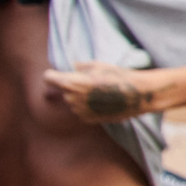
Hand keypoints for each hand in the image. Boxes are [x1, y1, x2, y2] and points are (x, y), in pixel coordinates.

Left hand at [44, 61, 164, 123]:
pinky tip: (104, 101)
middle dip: (72, 86)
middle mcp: (71, 99)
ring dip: (81, 97)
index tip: (59, 74)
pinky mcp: (88, 119)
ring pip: (73, 101)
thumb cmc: (118, 76)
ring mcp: (79, 111)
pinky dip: (89, 106)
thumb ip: (80, 67)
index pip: (48, 78)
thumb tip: (72, 68)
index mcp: (70, 83)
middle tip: (91, 82)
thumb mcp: (98, 65)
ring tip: (100, 91)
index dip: (53, 75)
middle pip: (63, 90)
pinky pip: (82, 110)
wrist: (137, 94)